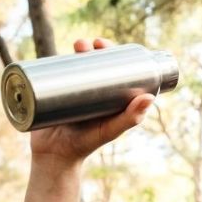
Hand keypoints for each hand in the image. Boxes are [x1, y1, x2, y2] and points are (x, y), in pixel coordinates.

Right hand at [28, 38, 155, 165]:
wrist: (53, 157)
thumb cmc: (84, 145)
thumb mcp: (109, 130)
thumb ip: (129, 118)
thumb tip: (150, 97)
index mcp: (107, 97)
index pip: (111, 69)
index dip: (109, 53)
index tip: (103, 44)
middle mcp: (90, 93)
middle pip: (92, 63)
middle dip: (90, 48)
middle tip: (85, 44)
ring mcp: (71, 93)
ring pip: (74, 66)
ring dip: (76, 51)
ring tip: (77, 46)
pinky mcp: (51, 96)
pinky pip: (53, 76)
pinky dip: (54, 63)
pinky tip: (55, 52)